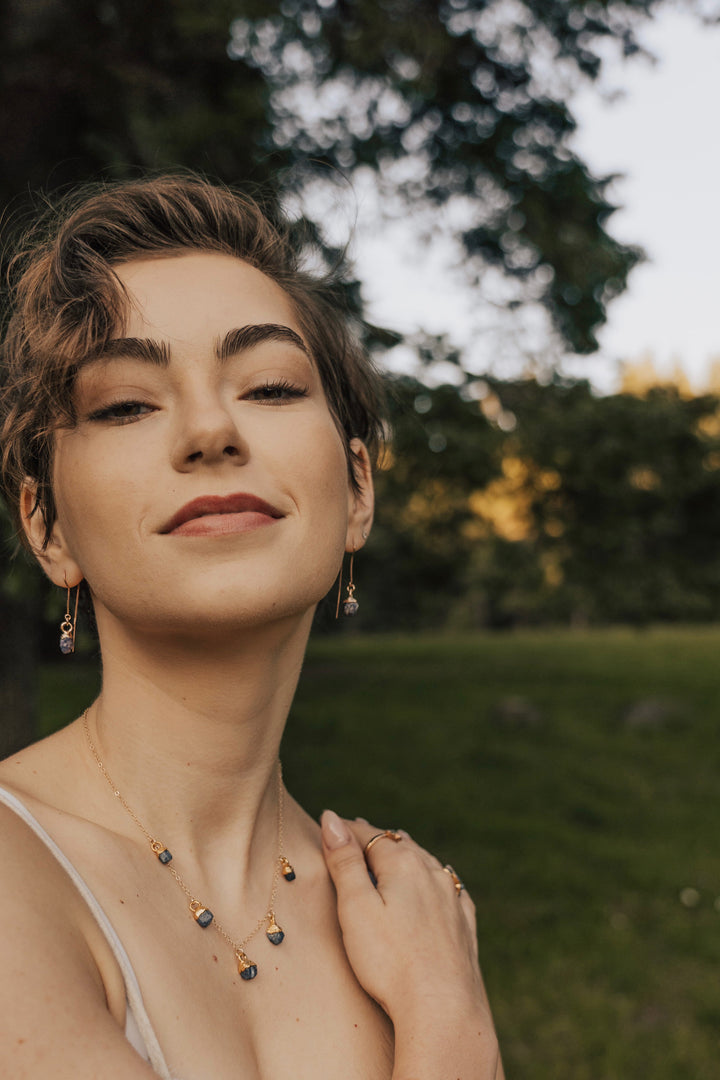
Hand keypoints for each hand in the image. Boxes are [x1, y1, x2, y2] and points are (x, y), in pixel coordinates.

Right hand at [320, 811, 501, 1079]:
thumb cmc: (390, 961)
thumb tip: (332, 818)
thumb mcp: (355, 908)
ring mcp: (453, 898)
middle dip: (376, 840)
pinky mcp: (465, 924)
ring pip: (426, 863)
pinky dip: (432, 880)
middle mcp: (433, 873)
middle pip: (399, 845)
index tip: (331, 824)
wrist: (442, 1008)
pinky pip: (448, 888)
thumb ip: (344, 861)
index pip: (368, 835)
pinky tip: (435, 884)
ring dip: (406, 856)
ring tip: (392, 853)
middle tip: (357, 835)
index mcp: (404, 864)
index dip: (346, 830)